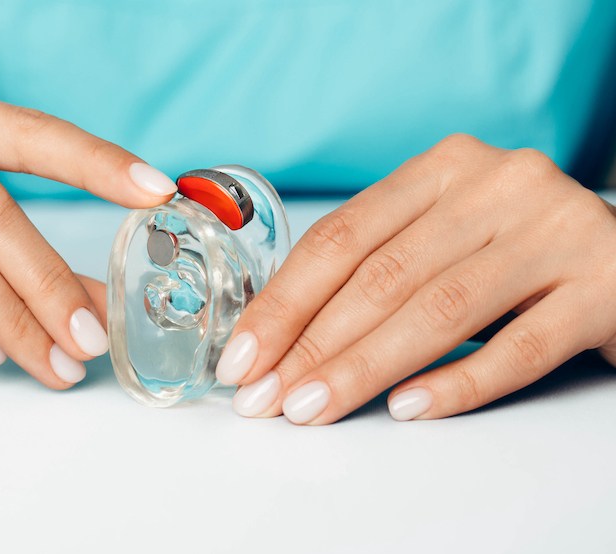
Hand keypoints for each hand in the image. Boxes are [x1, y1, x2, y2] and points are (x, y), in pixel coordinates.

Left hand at [215, 134, 615, 422]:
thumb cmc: (515, 253)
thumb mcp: (444, 234)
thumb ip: (378, 264)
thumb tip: (278, 337)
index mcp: (443, 168)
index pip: (341, 237)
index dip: (283, 301)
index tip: (240, 357)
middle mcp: (499, 186)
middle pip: (382, 275)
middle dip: (310, 344)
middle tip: (265, 397)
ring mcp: (556, 232)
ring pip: (440, 310)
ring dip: (363, 368)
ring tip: (311, 408)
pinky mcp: (606, 285)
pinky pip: (520, 346)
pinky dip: (457, 382)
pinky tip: (406, 409)